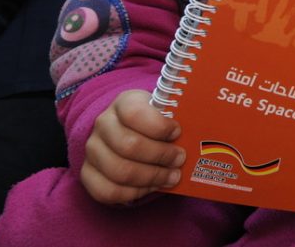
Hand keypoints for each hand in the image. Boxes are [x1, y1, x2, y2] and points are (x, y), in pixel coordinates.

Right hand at [80, 89, 184, 203]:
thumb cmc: (155, 121)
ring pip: (120, 171)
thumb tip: (206, 129)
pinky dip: (133, 193)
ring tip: (171, 176)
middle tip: (180, 160)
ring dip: (151, 177)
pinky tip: (151, 187)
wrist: (126, 129)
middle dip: (161, 156)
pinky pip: (107, 191)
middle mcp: (103, 124)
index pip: (135, 113)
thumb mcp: (165, 110)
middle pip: (130, 146)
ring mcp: (93, 149)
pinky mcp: (87, 173)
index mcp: (124, 102)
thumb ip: (178, 116)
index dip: (159, 127)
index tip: (178, 132)